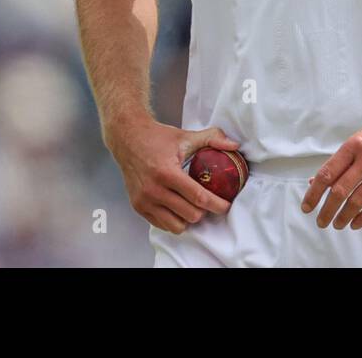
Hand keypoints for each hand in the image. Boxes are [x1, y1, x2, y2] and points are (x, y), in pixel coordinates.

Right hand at [106, 119, 240, 233]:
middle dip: (204, 211)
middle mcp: (153, 190)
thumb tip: (234, 146)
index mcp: (166, 172)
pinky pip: (162, 225)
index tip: (226, 205)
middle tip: (209, 202)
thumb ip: (212, 138)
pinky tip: (179, 207)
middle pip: (190, 215)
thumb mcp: (185, 136)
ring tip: (193, 206)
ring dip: (189, 218)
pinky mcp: (138, 207)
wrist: (127, 139)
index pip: (198, 197)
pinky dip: (174, 220)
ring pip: (177, 226)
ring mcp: (144, 201)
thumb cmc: (158, 138)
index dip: (216, 204)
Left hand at [300, 94, 361, 230]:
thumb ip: (341, 161)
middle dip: (327, 209)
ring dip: (344, 216)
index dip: (314, 192)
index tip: (307, 206)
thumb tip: (316, 180)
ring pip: (357, 200)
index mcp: (353, 146)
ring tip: (337, 224)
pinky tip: (355, 223)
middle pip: (340, 190)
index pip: (327, 173)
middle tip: (321, 221)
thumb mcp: (361, 140)